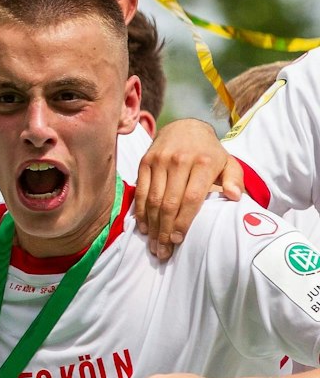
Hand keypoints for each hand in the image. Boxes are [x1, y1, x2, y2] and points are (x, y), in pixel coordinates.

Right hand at [133, 119, 244, 259]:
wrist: (184, 126)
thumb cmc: (209, 151)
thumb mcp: (228, 161)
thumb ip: (235, 179)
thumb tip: (234, 197)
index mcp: (203, 163)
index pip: (191, 198)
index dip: (183, 222)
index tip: (179, 240)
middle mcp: (180, 161)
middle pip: (169, 202)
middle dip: (165, 230)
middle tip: (163, 251)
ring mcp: (159, 161)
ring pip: (154, 199)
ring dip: (152, 225)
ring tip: (153, 244)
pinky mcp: (145, 162)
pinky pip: (141, 191)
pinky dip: (141, 211)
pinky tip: (144, 226)